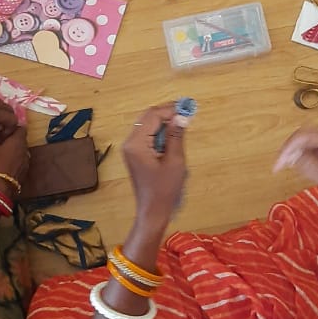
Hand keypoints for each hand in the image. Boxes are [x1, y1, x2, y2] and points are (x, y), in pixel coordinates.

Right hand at [0, 126, 28, 183]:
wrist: (0, 186)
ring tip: (1, 152)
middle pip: (21, 140)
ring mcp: (26, 161)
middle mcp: (25, 149)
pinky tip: (5, 163)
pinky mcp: (24, 171)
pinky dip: (14, 159)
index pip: (20, 128)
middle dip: (11, 139)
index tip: (2, 129)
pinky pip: (20, 161)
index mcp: (18, 141)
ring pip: (20, 151)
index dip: (12, 127)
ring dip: (13, 150)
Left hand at [123, 104, 188, 229]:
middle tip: (186, 112)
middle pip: (147, 117)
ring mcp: (130, 148)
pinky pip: (146, 134)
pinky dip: (159, 131)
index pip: (153, 116)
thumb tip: (181, 116)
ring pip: (146, 124)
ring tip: (182, 121)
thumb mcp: (175, 161)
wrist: (153, 210)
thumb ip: (176, 136)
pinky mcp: (134, 153)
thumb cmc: (165, 189)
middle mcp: (129, 142)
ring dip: (164, 121)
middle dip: (166, 113)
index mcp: (136, 143)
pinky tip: (172, 134)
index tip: (188, 108)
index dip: (170, 110)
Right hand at [273, 126, 317, 219]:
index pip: (305, 135)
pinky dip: (299, 154)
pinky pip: (308, 144)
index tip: (278, 163)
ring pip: (303, 139)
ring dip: (293, 152)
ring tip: (285, 166)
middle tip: (279, 166)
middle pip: (303, 135)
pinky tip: (296, 164)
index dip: (288, 148)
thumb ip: (310, 165)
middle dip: (289, 150)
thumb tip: (291, 156)